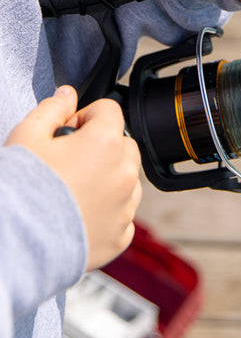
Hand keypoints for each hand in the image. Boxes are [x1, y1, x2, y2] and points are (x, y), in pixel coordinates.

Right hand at [6, 86, 141, 270]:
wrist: (16, 242)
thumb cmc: (21, 189)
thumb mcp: (27, 135)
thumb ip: (53, 109)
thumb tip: (68, 94)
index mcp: (106, 142)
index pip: (109, 110)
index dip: (84, 117)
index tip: (67, 132)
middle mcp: (124, 173)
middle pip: (124, 144)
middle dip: (101, 145)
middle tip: (68, 160)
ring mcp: (125, 207)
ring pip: (127, 179)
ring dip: (108, 177)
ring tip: (72, 188)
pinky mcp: (120, 235)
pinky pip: (123, 214)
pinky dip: (108, 211)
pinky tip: (80, 212)